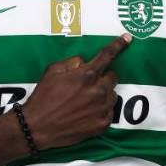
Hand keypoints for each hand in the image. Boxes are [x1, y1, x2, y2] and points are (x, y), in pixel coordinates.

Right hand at [22, 33, 131, 149]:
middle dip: (102, 77)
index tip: (127, 38)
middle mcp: (98, 90)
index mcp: (87, 74)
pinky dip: (101, 110)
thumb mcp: (53, 70)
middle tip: (87, 85)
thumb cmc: (44, 97)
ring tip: (85, 102)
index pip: (107, 55)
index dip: (118, 45)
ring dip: (103, 94)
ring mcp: (102, 108)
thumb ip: (73, 62)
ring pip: (112, 94)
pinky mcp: (103, 124)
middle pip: (113, 76)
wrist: (37, 127)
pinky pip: (110, 111)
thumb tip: (84, 62)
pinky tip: (86, 113)